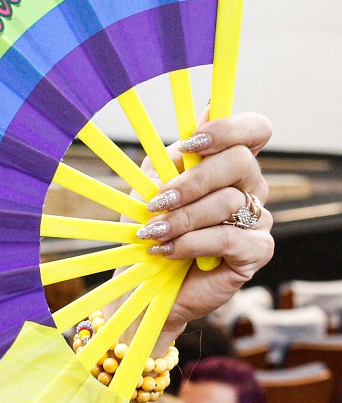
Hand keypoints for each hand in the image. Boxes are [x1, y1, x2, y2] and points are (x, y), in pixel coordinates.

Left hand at [138, 113, 273, 328]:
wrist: (144, 281)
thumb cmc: (149, 227)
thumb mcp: (151, 186)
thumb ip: (171, 158)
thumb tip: (196, 121)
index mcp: (227, 163)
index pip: (254, 130)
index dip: (228, 129)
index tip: (191, 144)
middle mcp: (249, 186)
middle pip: (239, 161)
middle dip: (191, 182)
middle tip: (157, 203)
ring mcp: (258, 218)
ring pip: (228, 202)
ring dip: (181, 219)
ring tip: (153, 233)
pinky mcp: (258, 251)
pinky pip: (229, 238)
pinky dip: (191, 243)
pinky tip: (167, 251)